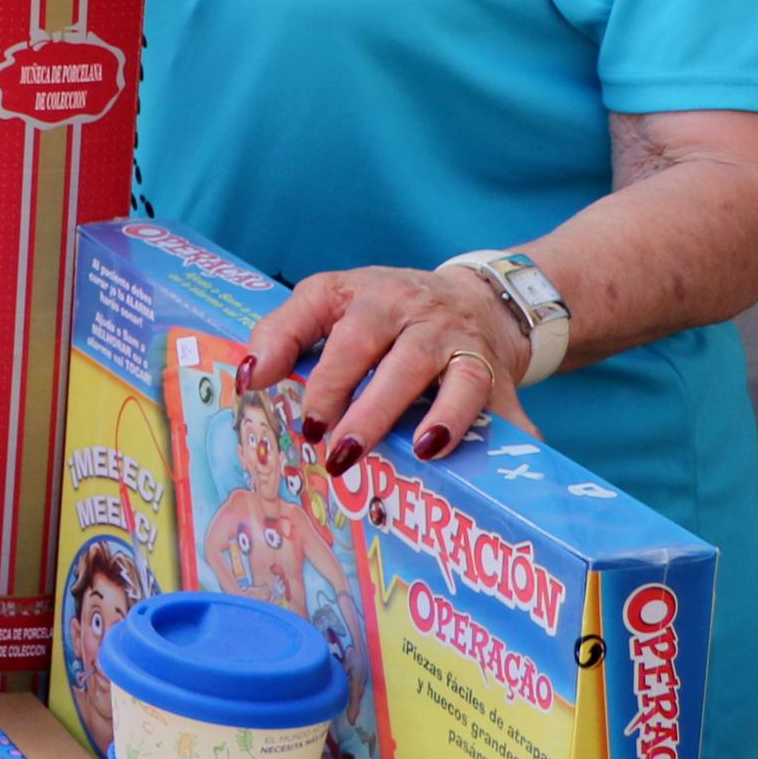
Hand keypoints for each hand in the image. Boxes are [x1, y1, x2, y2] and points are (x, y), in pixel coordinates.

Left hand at [245, 264, 537, 474]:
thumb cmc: (386, 306)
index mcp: (373, 298)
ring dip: (440, 418)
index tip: (297, 415)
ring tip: (417, 452)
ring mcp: (466, 346)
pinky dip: (507, 433)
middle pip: (399, 361)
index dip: (320, 374)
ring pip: (459, 380)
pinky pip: (505, 406)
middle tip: (339, 450)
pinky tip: (489, 461)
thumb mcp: (330, 300)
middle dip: (369, 408)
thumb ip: (284, 331)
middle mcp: (423, 319)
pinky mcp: (500, 376)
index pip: (344, 332)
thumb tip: (250, 378)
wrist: (476, 297)